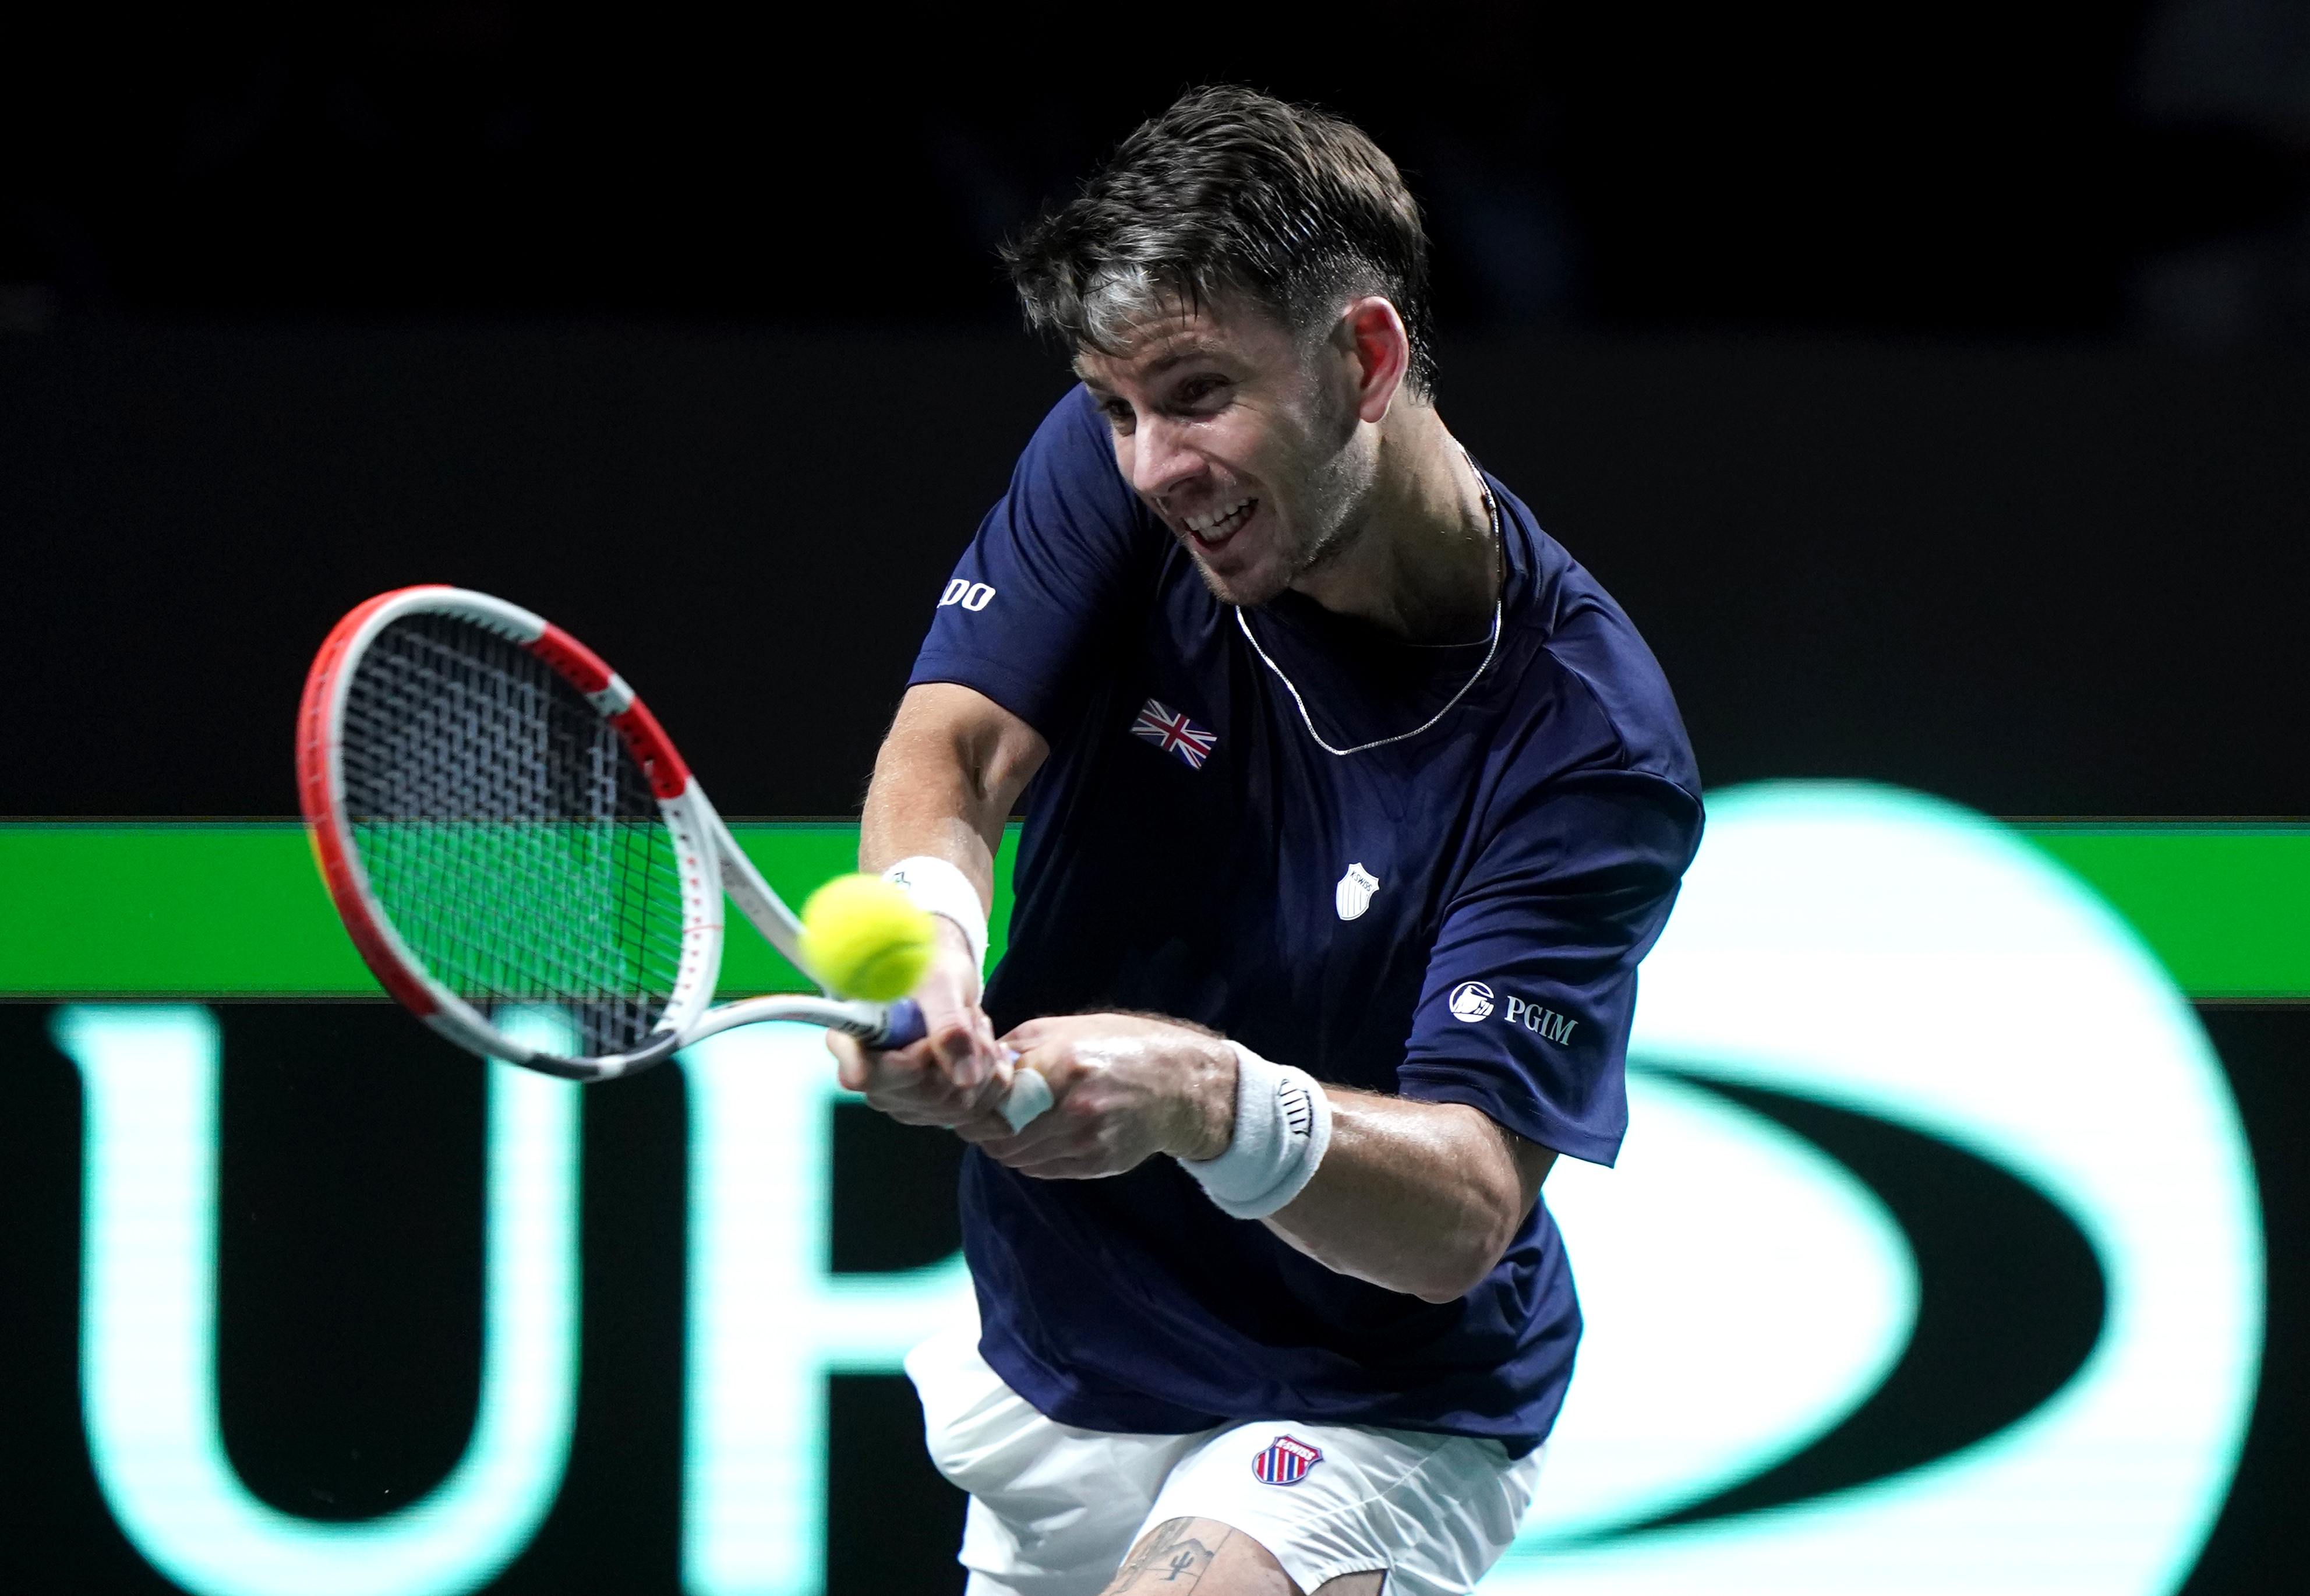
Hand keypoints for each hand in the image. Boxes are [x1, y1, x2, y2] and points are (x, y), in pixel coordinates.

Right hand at [826, 920, 1009, 1128]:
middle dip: (963, 1051)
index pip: (864, 1077)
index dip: (906, 1064)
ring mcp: (903, 1101)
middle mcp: (872, 1080)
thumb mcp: (939, 984)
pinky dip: (993, 1075)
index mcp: (851, 1042)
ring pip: (958, 1104)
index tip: (928, 1040)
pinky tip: (984, 1049)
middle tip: (968, 1015)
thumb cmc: (927, 971)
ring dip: (983, 1060)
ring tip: (974, 1026)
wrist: (940, 981)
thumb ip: (948, 1025)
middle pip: (928, 1093)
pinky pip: (978, 1109)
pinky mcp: (934, 1111)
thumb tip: (965, 1079)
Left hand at [965, 1013, 1236, 1179]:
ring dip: (1005, 1144)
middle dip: (984, 1128)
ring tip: (1016, 1122)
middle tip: (986, 1115)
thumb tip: (970, 1068)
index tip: (969, 1100)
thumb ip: (1015, 1049)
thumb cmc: (1118, 1045)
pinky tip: (1041, 1135)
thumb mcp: (1062, 1029)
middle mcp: (1073, 1107)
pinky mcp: (1096, 1164)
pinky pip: (1041, 1169)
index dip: (972, 1105)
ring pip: (1016, 1158)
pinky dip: (1030, 1156)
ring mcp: (1086, 1140)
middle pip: (999, 1136)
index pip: (992, 1102)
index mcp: (1061, 1064)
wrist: (1178, 1083)